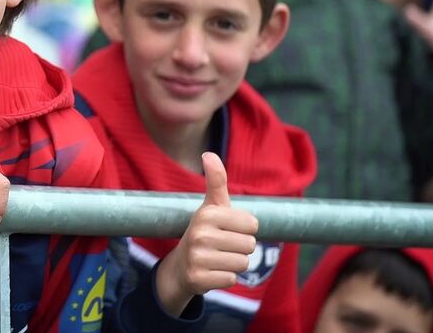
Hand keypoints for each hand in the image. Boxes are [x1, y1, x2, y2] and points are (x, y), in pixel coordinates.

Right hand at [155, 153, 258, 316]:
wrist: (179, 267)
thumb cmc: (204, 232)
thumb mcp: (210, 206)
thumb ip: (216, 181)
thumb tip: (208, 153)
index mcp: (206, 213)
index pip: (253, 224)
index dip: (244, 229)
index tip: (226, 230)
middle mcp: (199, 234)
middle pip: (250, 245)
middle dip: (240, 248)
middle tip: (221, 247)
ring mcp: (197, 258)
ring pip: (243, 263)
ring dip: (233, 263)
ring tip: (216, 259)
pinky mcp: (197, 279)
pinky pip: (232, 279)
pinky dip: (225, 277)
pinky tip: (211, 272)